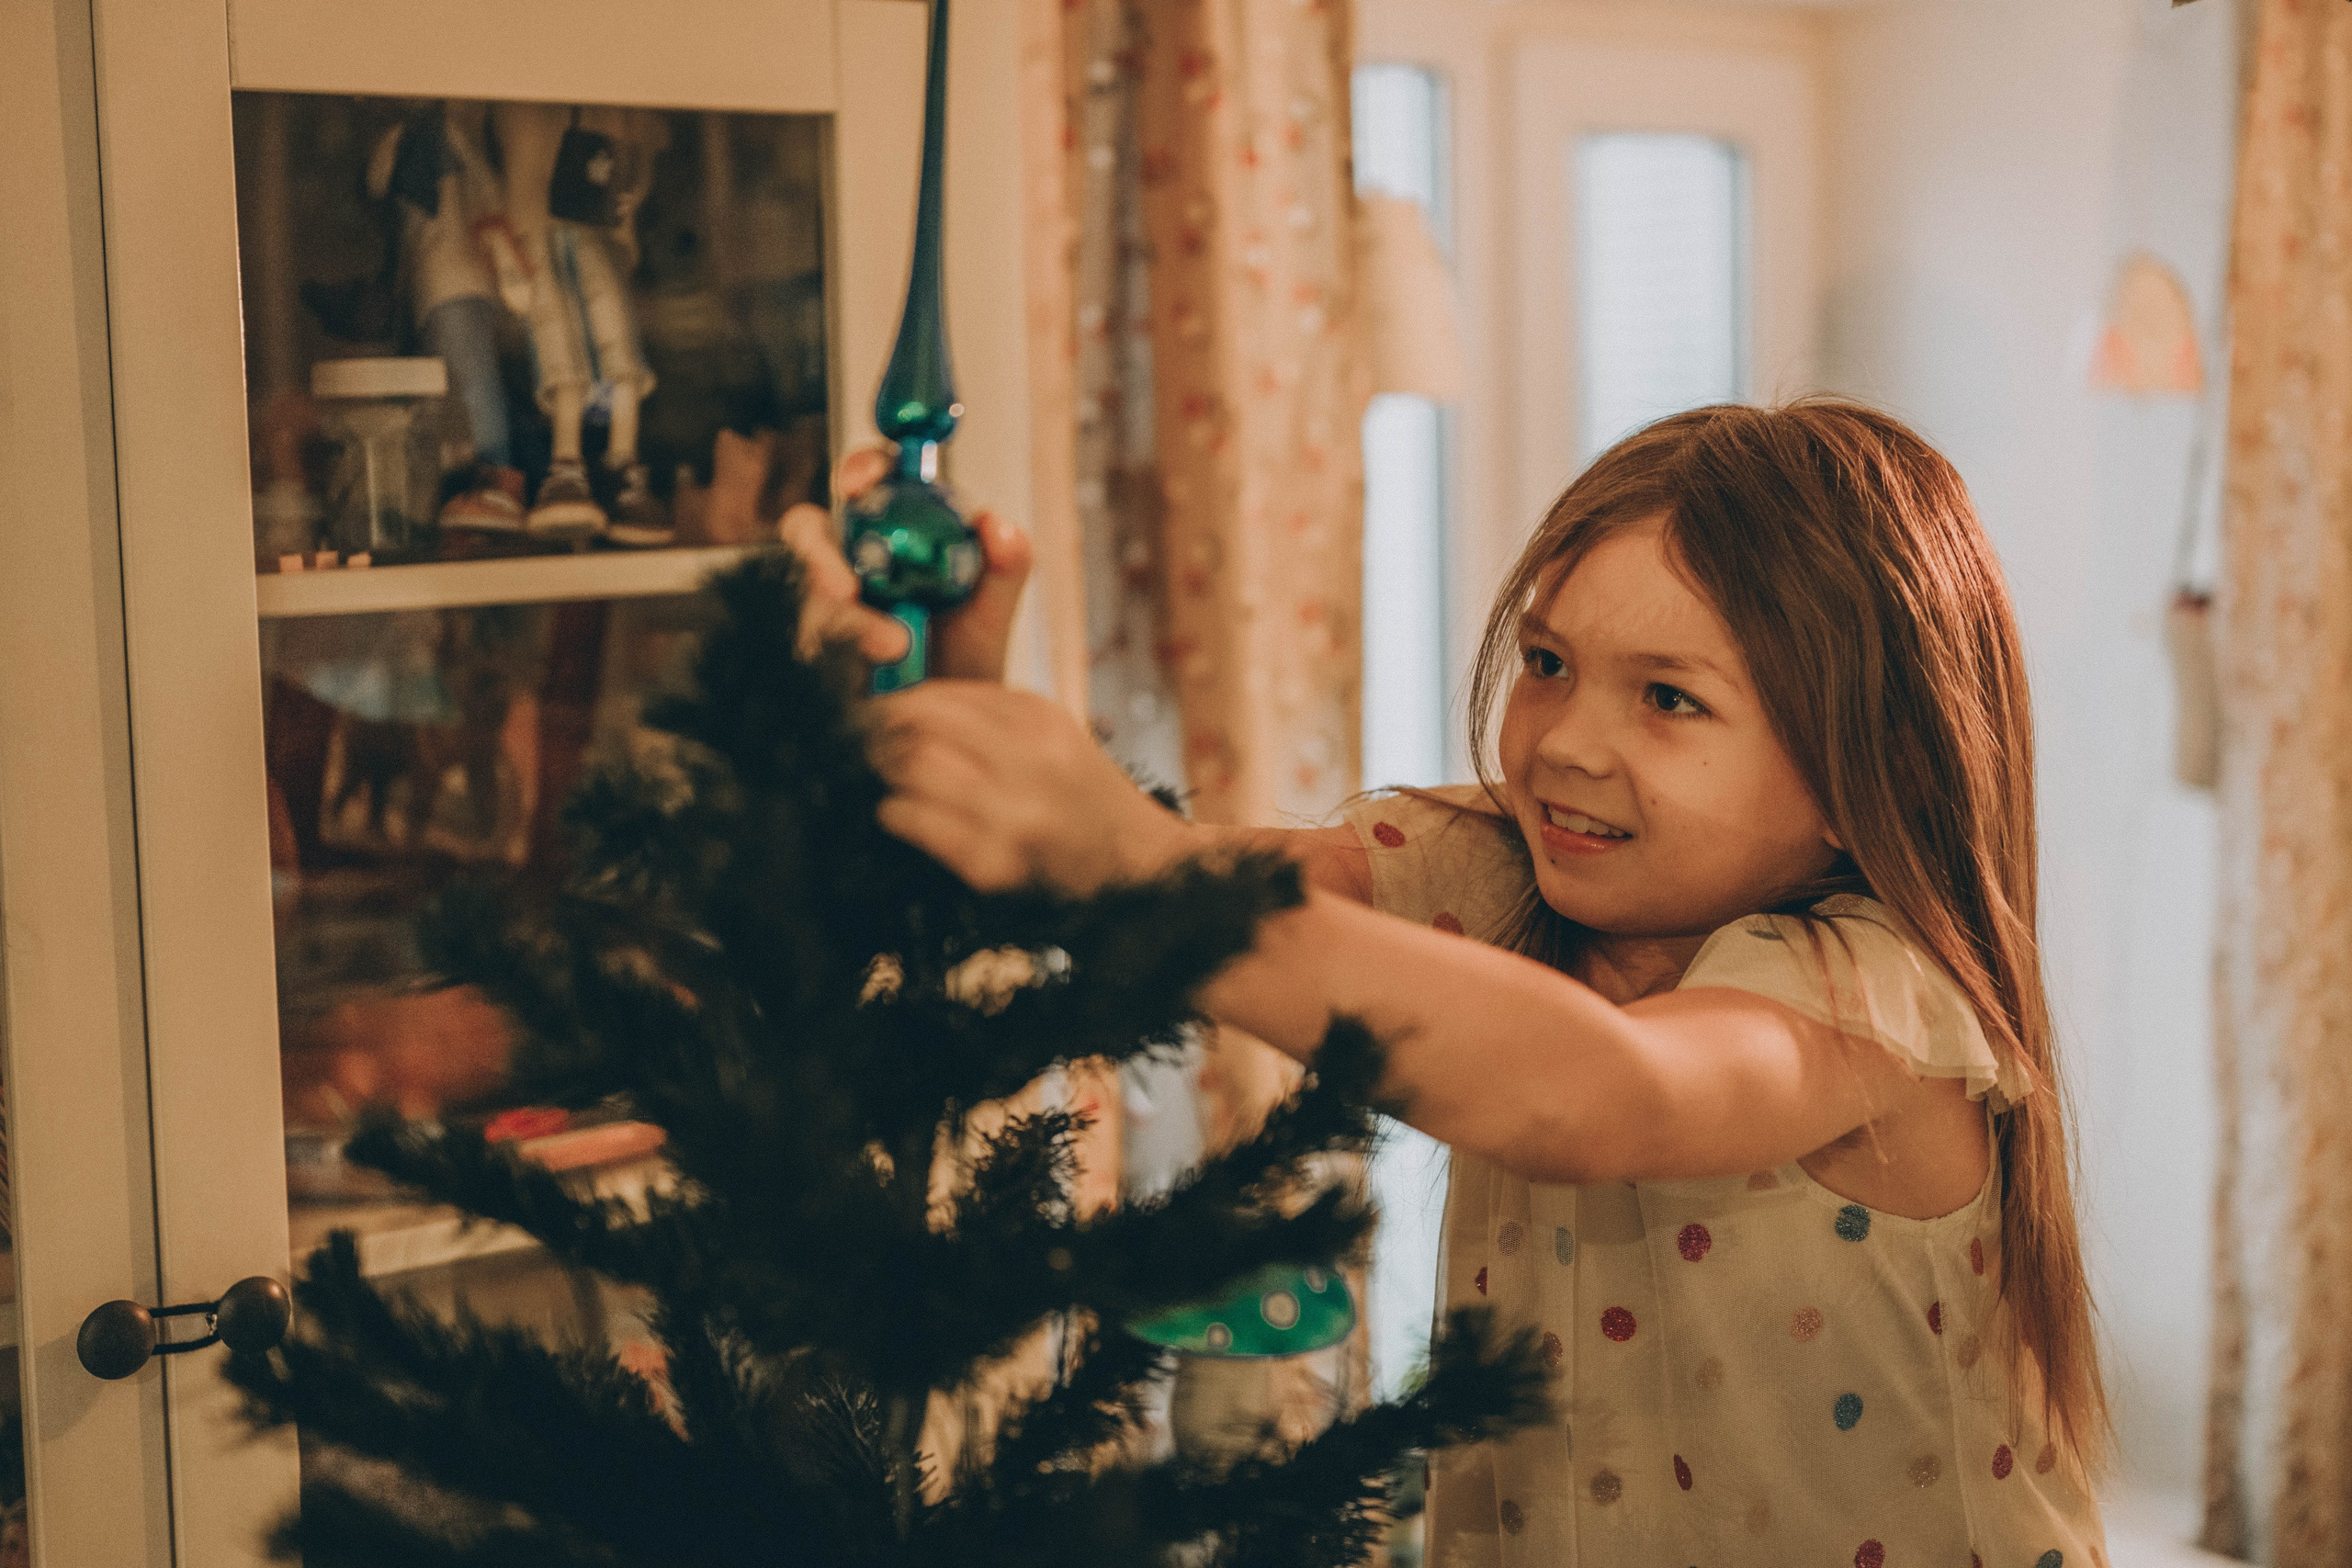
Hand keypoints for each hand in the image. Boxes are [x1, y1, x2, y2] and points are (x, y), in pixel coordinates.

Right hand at [778, 447, 1033, 681]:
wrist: (953, 717)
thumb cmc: (968, 651)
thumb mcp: (994, 606)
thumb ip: (1007, 563)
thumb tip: (995, 524)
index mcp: (893, 525)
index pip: (868, 477)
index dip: (860, 468)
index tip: (862, 484)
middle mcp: (849, 556)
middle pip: (808, 530)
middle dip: (819, 555)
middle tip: (846, 591)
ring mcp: (824, 603)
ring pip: (806, 595)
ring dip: (843, 621)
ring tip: (893, 646)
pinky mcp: (813, 647)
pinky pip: (808, 643)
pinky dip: (842, 654)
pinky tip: (873, 674)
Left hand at [871, 682, 1197, 893]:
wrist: (1139, 866)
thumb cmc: (1081, 796)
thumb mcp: (1051, 733)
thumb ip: (987, 714)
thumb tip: (901, 708)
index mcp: (1040, 719)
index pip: (939, 698)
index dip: (893, 705)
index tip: (871, 715)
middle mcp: (1029, 760)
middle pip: (918, 728)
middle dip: (878, 736)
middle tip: (861, 746)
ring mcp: (1013, 815)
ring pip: (912, 770)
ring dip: (884, 774)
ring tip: (882, 779)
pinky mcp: (995, 865)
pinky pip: (917, 823)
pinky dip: (896, 814)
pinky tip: (898, 814)